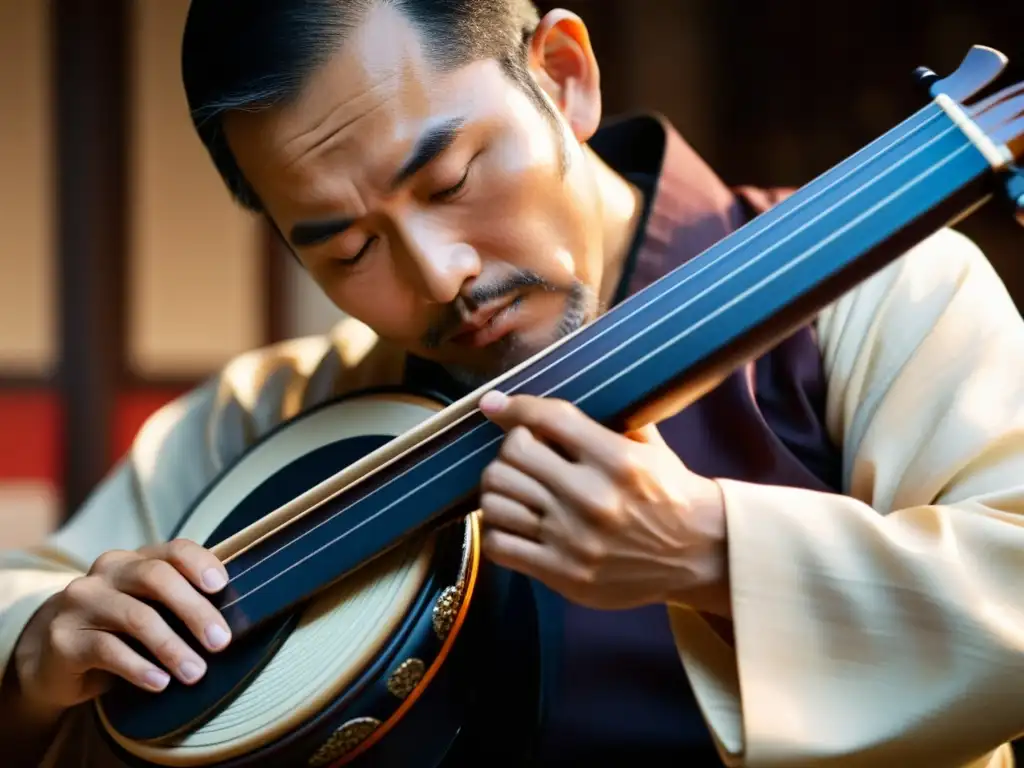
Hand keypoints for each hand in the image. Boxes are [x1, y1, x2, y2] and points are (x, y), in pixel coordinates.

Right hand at [13, 539, 231, 709]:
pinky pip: (108, 651)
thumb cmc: (117, 629)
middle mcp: (107, 573)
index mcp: (134, 560)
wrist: (50, 653)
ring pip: (136, 617)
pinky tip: (161, 683)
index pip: (173, 550)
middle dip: (194, 610)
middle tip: (220, 642)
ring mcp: (81, 603)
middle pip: (158, 579)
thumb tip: (230, 621)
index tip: (223, 586)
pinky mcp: (64, 638)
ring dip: (172, 647)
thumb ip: (179, 603)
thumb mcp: (148, 609)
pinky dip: (140, 668)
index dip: (200, 563)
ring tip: (196, 673)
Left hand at [477, 391, 730, 613]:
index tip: (494, 404)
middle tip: (520, 457)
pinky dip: (495, 530)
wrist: (700, 554)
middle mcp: (592, 498)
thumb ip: (601, 422)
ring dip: (497, 490)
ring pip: (496, 499)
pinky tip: (512, 524)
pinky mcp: (563, 574)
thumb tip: (538, 402)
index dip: (513, 407)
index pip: (547, 420)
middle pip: (513, 456)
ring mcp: (574, 540)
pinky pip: (499, 544)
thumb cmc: (670, 494)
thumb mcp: (649, 447)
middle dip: (510, 451)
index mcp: (616, 460)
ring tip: (512, 490)